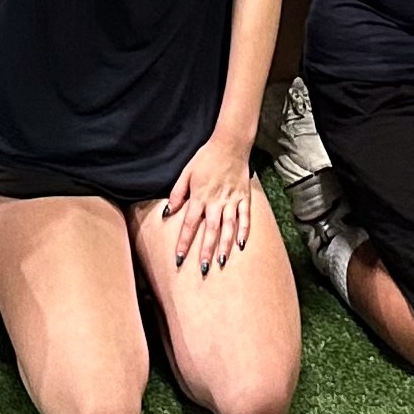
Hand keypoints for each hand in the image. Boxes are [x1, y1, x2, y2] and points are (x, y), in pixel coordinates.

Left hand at [160, 137, 259, 273]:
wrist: (230, 144)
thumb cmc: (206, 158)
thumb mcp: (186, 173)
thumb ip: (177, 193)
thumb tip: (168, 212)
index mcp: (199, 196)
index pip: (190, 224)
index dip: (184, 242)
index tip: (180, 258)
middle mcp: (216, 201)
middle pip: (210, 230)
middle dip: (206, 250)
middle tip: (204, 269)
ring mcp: (232, 200)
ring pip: (228, 227)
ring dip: (225, 246)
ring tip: (222, 262)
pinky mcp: (244, 197)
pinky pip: (245, 217)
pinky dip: (244, 231)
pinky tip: (241, 245)